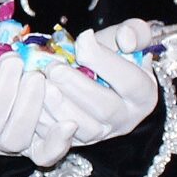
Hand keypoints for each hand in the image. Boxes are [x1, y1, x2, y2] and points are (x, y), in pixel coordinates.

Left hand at [29, 20, 161, 164]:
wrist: (96, 74)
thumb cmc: (112, 53)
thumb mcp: (128, 37)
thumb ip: (135, 31)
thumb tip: (126, 39)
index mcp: (143, 94)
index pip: (130, 81)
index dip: (105, 61)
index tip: (82, 40)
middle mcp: (125, 120)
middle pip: (105, 109)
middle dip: (77, 87)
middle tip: (53, 67)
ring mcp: (101, 135)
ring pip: (82, 129)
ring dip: (58, 107)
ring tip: (42, 84)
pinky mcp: (76, 144)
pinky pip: (60, 143)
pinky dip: (44, 124)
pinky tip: (32, 102)